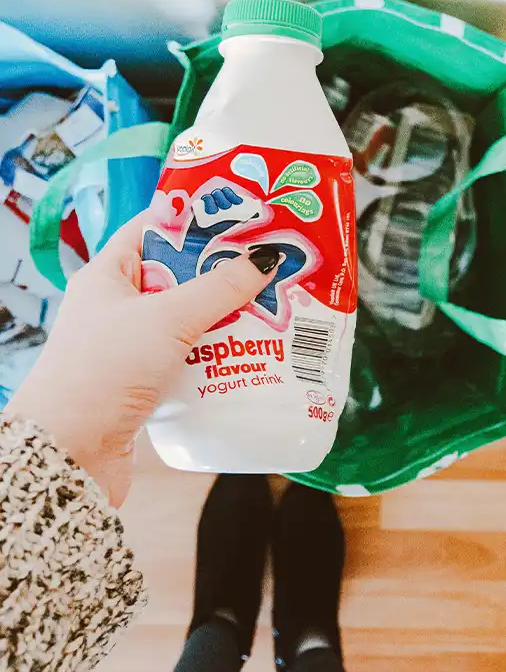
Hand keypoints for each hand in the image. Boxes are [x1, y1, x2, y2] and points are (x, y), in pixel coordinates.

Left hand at [6, 213, 278, 506]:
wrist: (70, 454)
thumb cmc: (103, 371)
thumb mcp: (166, 318)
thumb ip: (218, 288)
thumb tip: (263, 260)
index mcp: (108, 275)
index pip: (153, 228)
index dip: (195, 219)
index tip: (241, 217)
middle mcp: (116, 307)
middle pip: (177, 276)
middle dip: (220, 273)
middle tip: (266, 266)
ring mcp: (129, 346)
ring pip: (186, 320)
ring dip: (223, 318)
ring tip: (269, 308)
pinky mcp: (143, 382)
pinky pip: (187, 357)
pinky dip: (214, 355)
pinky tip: (246, 354)